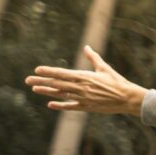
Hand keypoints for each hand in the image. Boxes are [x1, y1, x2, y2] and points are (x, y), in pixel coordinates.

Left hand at [25, 45, 147, 115]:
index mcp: (85, 76)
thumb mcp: (105, 68)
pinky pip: (71, 106)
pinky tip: (50, 104)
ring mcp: (83, 98)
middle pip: (57, 84)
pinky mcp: (87, 107)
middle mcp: (82, 87)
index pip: (62, 73)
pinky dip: (60, 105)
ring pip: (61, 94)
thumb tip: (87, 47)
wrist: (128, 98)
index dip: (49, 72)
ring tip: (35, 89)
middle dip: (41, 81)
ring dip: (47, 91)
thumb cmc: (117, 82)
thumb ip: (93, 58)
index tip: (37, 70)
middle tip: (28, 80)